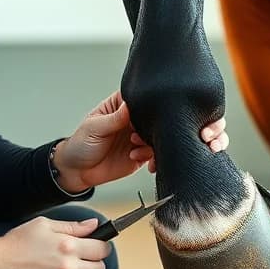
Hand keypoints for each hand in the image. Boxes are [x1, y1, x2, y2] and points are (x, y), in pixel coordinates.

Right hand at [0, 217, 109, 268]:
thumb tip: (95, 225)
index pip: (102, 250)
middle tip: (84, 260)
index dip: (101, 247)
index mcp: (68, 246)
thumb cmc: (17, 242)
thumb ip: (73, 226)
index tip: (96, 247)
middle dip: (94, 263)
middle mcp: (68, 268)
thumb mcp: (44, 225)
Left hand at [52, 90, 228, 190]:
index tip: (178, 108)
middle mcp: (139, 119)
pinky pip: (161, 155)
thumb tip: (131, 106)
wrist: (77, 171)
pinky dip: (159, 160)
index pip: (152, 97)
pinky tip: (148, 164)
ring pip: (169, 137)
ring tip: (145, 152)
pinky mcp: (145, 155)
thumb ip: (114, 118)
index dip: (168, 101)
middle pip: (169, 116)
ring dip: (165, 145)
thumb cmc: (81, 143)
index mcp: (127, 105)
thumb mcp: (94, 127)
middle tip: (193, 131)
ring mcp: (144, 137)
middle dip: (182, 123)